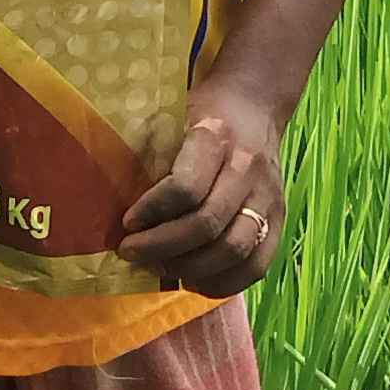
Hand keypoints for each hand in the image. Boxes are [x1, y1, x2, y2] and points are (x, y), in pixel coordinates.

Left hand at [118, 78, 285, 296]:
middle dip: (162, 248)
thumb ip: (151, 159)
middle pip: (207, 224)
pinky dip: (221, 282)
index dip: (152, 212)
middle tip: (132, 253)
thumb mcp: (171, 120)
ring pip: (234, 250)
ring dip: (190, 269)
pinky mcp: (279, 219)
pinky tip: (191, 280)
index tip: (126, 223)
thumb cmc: (199, 115)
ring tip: (159, 268)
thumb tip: (110, 209)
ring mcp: (268, 196)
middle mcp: (247, 168)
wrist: (252, 106)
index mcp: (216, 137)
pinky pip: (256, 266)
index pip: (186, 187)